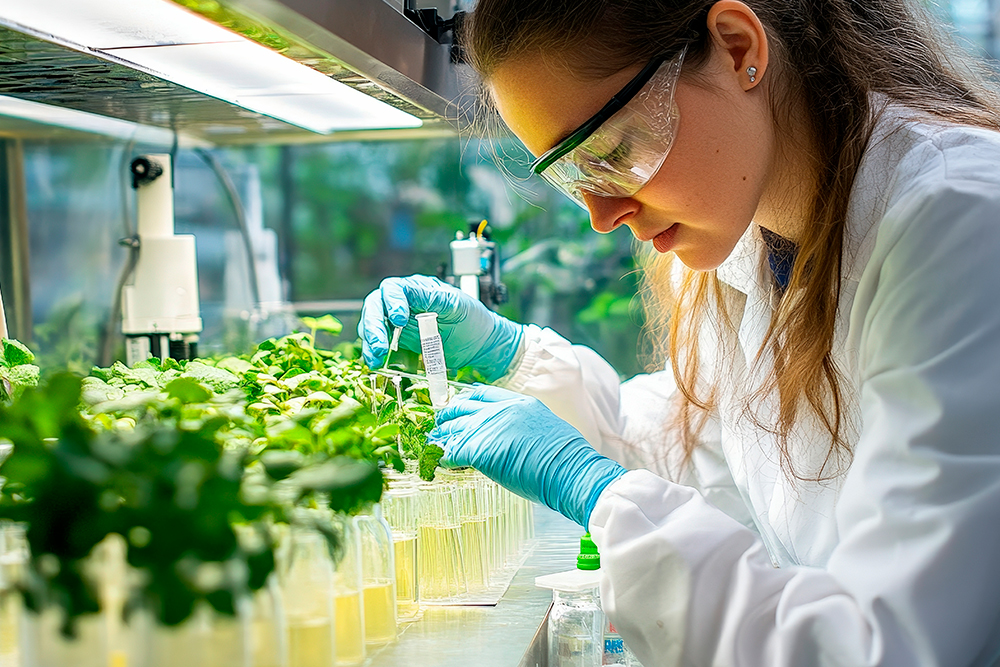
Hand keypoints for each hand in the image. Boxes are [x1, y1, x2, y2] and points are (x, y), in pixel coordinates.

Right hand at [358, 275, 523, 381]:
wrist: (480, 345)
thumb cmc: (471, 319)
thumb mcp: (457, 304)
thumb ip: (434, 298)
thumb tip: (413, 293)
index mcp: (416, 289)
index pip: (393, 289)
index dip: (392, 303)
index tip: (400, 321)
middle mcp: (401, 303)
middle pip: (375, 308)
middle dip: (374, 327)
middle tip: (380, 346)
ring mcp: (396, 324)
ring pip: (371, 327)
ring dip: (370, 343)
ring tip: (376, 360)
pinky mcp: (397, 344)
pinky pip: (378, 347)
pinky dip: (374, 355)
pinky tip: (377, 364)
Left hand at [429, 385, 626, 527]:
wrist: (570, 470)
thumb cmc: (565, 458)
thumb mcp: (545, 428)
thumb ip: (524, 426)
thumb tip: (512, 438)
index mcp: (519, 402)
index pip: (483, 394)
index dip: (467, 400)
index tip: (459, 407)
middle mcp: (501, 410)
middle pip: (463, 406)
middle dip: (448, 416)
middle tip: (440, 425)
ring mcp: (488, 427)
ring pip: (454, 427)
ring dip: (441, 437)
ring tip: (434, 445)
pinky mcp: (479, 449)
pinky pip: (452, 451)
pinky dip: (444, 458)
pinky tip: (440, 464)